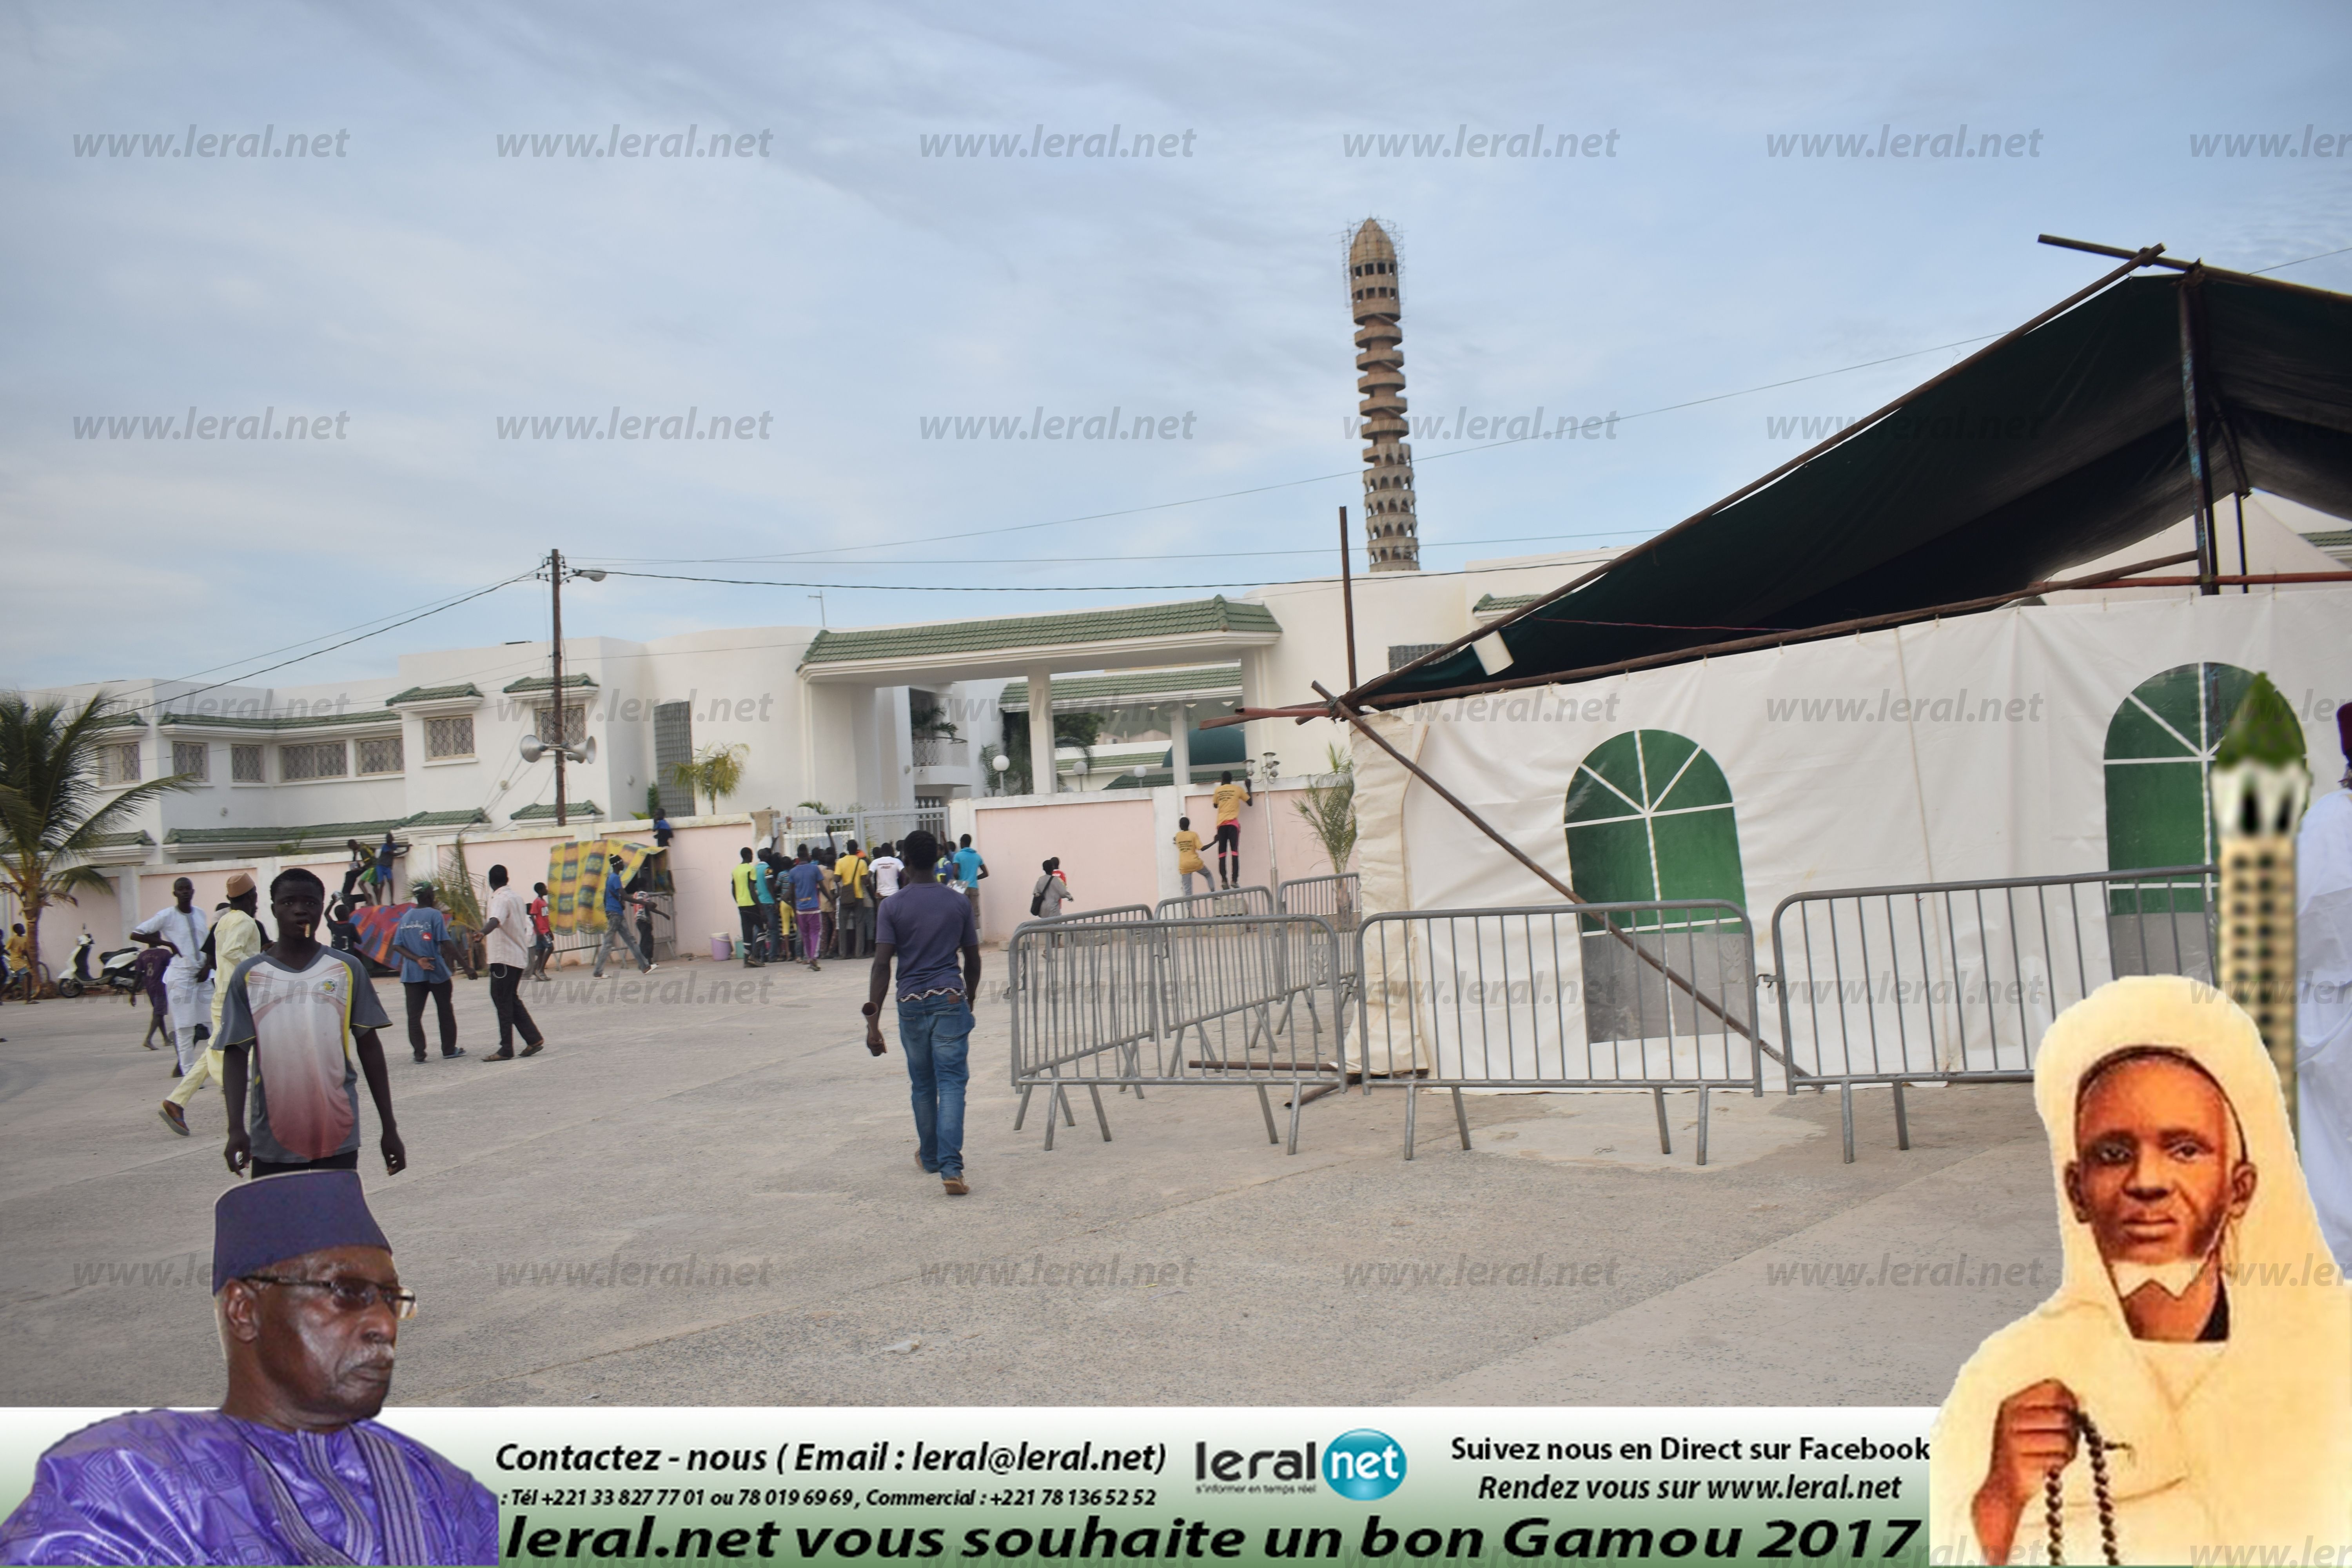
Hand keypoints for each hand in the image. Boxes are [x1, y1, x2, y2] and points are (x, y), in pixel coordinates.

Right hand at [223, 1127, 250, 1174]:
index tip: (242, 1176)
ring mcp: (226, 1154)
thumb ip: (246, 1156)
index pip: (233, 1165)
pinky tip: (245, 1155)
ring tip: (249, 1156)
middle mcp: (226, 1154)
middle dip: (240, 1167)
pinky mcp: (228, 1153)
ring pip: (232, 1164)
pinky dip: (238, 1161)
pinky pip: (232, 1161)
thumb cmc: (242, 1137)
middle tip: (249, 1160)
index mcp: (230, 1153)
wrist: (235, 1131)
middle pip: (232, 1166)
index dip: (237, 1171)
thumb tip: (247, 1167)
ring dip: (240, 1163)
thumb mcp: (246, 1146)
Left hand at [380, 1127, 407, 1174]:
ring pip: (401, 1160)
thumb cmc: (386, 1141)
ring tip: (388, 1166)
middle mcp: (403, 1153)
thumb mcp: (385, 1152)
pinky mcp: (401, 1148)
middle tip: (388, 1171)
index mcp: (400, 1154)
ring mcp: (402, 1150)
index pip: (401, 1167)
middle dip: (396, 1169)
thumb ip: (387, 1161)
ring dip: (395, 1164)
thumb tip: (389, 1169)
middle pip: (402, 1165)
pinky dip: (396, 1160)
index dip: (395, 1171)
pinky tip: (390, 1158)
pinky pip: (400, 1156)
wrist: (390, 1130)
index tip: (389, 1174)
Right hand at [1972, 1379, 2078, 1562]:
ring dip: (2069, 1450)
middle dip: (2072, 1430)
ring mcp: (2013, 1439)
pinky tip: (2051, 1465)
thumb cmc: (2025, 1453)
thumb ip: (2056, 1409)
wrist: (2003, 1487)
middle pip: (2062, 1415)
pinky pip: (2059, 1457)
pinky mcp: (2022, 1461)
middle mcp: (2010, 1417)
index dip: (2070, 1400)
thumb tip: (2082, 1398)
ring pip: (2065, 1438)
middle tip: (2065, 1440)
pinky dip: (2062, 1463)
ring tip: (2057, 1454)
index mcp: (2012, 1403)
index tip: (2071, 1414)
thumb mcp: (2033, 1425)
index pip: (2053, 1388)